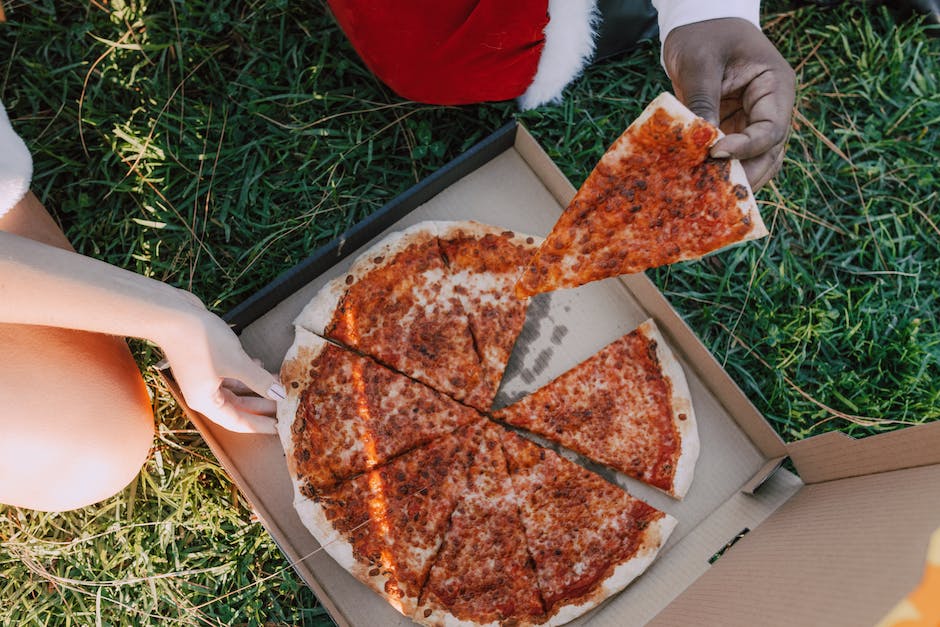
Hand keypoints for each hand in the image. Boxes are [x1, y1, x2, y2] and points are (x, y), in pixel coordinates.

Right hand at [158, 292, 283, 433]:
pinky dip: (246, 371)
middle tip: (285, 405)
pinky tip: (260, 363)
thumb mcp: (237, 363)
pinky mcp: (206, 362)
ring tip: (279, 382)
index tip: (281, 427)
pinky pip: (231, 374)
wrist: (173, 313)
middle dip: (262, 405)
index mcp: (206, 402)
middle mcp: (203, 393)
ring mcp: (204, 377)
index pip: (238, 422)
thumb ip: (260, 381)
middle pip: (238, 407)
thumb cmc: (201, 341)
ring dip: (257, 385)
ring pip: (236, 389)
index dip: (260, 425)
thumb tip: (280, 395)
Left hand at [663, 18, 795, 189]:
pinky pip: (733, 159)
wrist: (697, 25)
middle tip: (716, 196)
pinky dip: (719, 172)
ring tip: (708, 197)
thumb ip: (703, 101)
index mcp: (775, 87)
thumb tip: (703, 143)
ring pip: (755, 162)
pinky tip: (699, 186)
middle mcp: (770, 109)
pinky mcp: (733, 130)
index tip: (715, 154)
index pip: (770, 129)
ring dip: (734, 180)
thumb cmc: (703, 35)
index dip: (746, 147)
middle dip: (745, 176)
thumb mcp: (700, 64)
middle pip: (769, 155)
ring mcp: (752, 122)